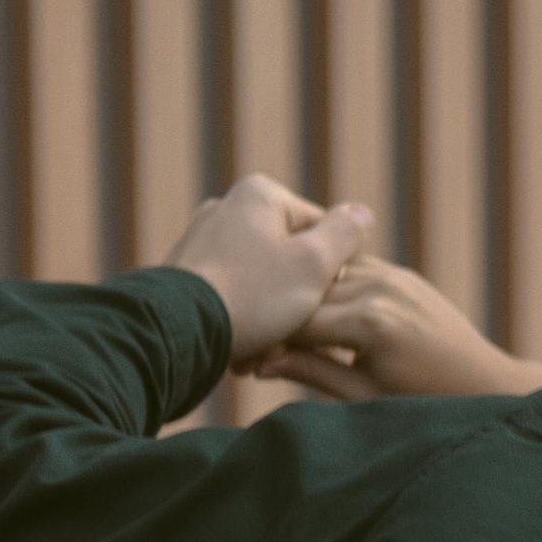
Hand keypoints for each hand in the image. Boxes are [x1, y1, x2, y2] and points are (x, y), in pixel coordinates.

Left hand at [164, 175, 373, 369]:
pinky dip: (243, 319)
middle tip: (295, 335)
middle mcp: (228, 206)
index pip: (323, 233)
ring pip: (262, 280)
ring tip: (266, 346)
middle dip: (299, 300)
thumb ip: (345, 235)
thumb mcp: (314, 264)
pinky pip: (232, 293)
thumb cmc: (252, 297)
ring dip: (273, 316)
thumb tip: (363, 213)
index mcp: (262, 194)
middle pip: (291, 257)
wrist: (179, 333)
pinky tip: (243, 347)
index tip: (320, 308)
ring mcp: (202, 238)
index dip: (332, 276)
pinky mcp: (185, 271)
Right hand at [255, 254, 541, 405]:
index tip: (242, 364)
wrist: (485, 383)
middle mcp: (380, 288)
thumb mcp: (363, 397)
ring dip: (297, 300)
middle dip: (276, 320)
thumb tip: (261, 364)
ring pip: (323, 278)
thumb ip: (313, 373)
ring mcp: (393, 275)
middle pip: (305, 294)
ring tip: (273, 329)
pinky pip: (348, 272)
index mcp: (370, 323)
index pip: (297, 322)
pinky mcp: (400, 274)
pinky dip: (325, 289)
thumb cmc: (425, 404)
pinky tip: (305, 311)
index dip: (266, 343)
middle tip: (247, 348)